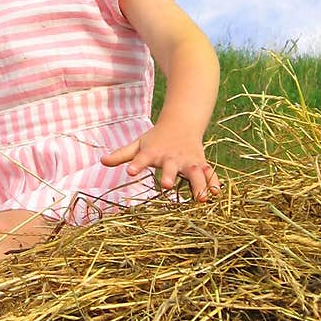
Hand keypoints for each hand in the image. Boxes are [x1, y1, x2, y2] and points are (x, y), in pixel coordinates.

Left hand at [100, 124, 220, 201]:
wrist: (182, 122)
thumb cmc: (157, 138)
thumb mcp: (139, 144)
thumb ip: (122, 154)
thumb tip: (102, 161)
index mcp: (154, 153)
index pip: (142, 159)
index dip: (137, 164)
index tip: (131, 171)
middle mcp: (172, 158)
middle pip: (171, 167)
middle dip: (169, 176)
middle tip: (165, 185)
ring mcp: (189, 161)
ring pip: (195, 173)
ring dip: (198, 185)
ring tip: (201, 198)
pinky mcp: (201, 164)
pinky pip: (209, 174)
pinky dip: (214, 182)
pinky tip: (217, 194)